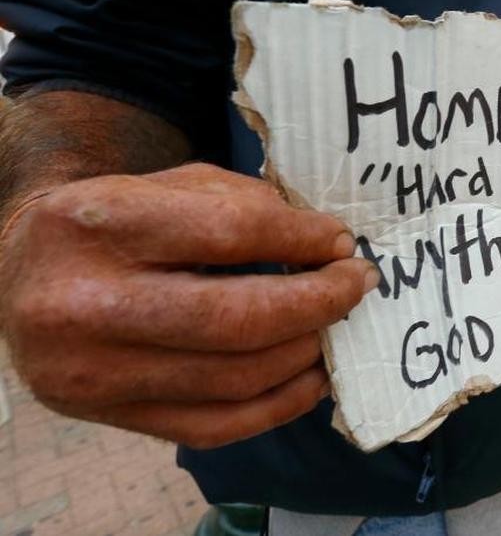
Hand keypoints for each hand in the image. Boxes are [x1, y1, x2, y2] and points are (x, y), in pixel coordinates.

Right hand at [0, 163, 377, 448]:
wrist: (20, 267)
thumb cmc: (113, 220)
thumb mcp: (165, 185)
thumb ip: (242, 204)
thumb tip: (328, 248)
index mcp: (100, 223)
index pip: (231, 233)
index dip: (302, 240)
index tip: (341, 244)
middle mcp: (85, 303)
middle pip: (237, 320)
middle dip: (318, 304)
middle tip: (357, 286)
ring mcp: (91, 371)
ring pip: (234, 379)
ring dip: (304, 354)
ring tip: (333, 328)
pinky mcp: (104, 415)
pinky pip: (215, 426)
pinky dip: (278, 405)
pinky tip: (309, 378)